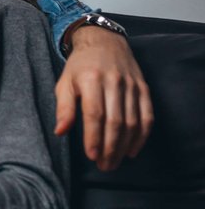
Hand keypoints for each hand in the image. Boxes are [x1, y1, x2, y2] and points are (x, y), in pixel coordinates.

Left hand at [54, 26, 153, 170]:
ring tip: (114, 162)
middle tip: (104, 166)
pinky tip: (132, 150)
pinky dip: (141, 136)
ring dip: (124, 146)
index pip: (94, 114)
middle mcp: (114, 82)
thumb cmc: (79, 66)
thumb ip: (63, 107)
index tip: (92, 156)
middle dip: (110, 147)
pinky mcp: (144, 89)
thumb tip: (60, 132)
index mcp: (91, 80)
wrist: (104, 42)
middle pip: (115, 121)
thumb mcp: (64, 82)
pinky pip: (147, 116)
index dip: (94, 137)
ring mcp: (132, 85)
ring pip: (132, 122)